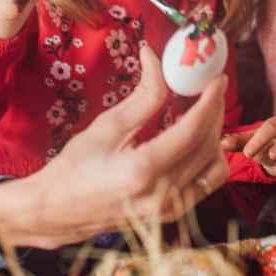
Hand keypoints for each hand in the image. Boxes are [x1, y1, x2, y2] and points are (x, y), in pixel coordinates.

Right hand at [0, 41, 228, 248]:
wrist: (57, 211)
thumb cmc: (75, 166)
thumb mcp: (106, 126)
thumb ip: (142, 96)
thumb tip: (157, 59)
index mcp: (142, 171)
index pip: (191, 131)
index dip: (210, 101)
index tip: (217, 79)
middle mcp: (161, 195)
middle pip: (207, 146)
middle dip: (214, 113)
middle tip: (209, 89)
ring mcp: (168, 211)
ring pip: (212, 167)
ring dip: (214, 135)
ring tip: (201, 113)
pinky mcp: (171, 216)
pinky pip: (205, 184)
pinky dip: (208, 159)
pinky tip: (195, 140)